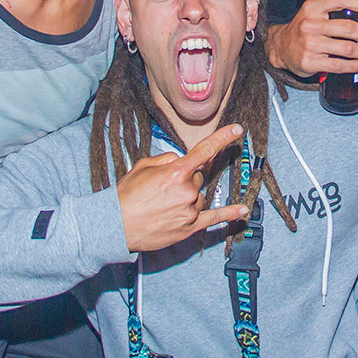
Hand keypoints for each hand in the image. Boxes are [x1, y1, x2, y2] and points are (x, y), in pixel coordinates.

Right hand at [117, 122, 249, 251]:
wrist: (115, 225)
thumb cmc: (126, 196)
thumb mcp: (142, 166)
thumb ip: (166, 160)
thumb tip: (180, 162)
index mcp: (176, 172)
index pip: (204, 150)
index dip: (222, 138)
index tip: (237, 130)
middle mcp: (187, 190)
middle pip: (197, 178)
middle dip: (184, 180)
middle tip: (161, 190)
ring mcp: (190, 210)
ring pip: (199, 197)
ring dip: (187, 198)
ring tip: (163, 206)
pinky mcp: (189, 227)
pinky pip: (214, 218)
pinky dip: (229, 214)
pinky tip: (242, 210)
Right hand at [265, 0, 357, 77]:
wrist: (281, 48)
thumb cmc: (305, 28)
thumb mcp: (318, 11)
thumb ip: (343, 5)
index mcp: (313, 7)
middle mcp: (310, 25)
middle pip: (348, 27)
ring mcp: (309, 44)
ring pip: (347, 48)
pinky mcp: (310, 62)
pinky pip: (339, 65)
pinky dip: (356, 66)